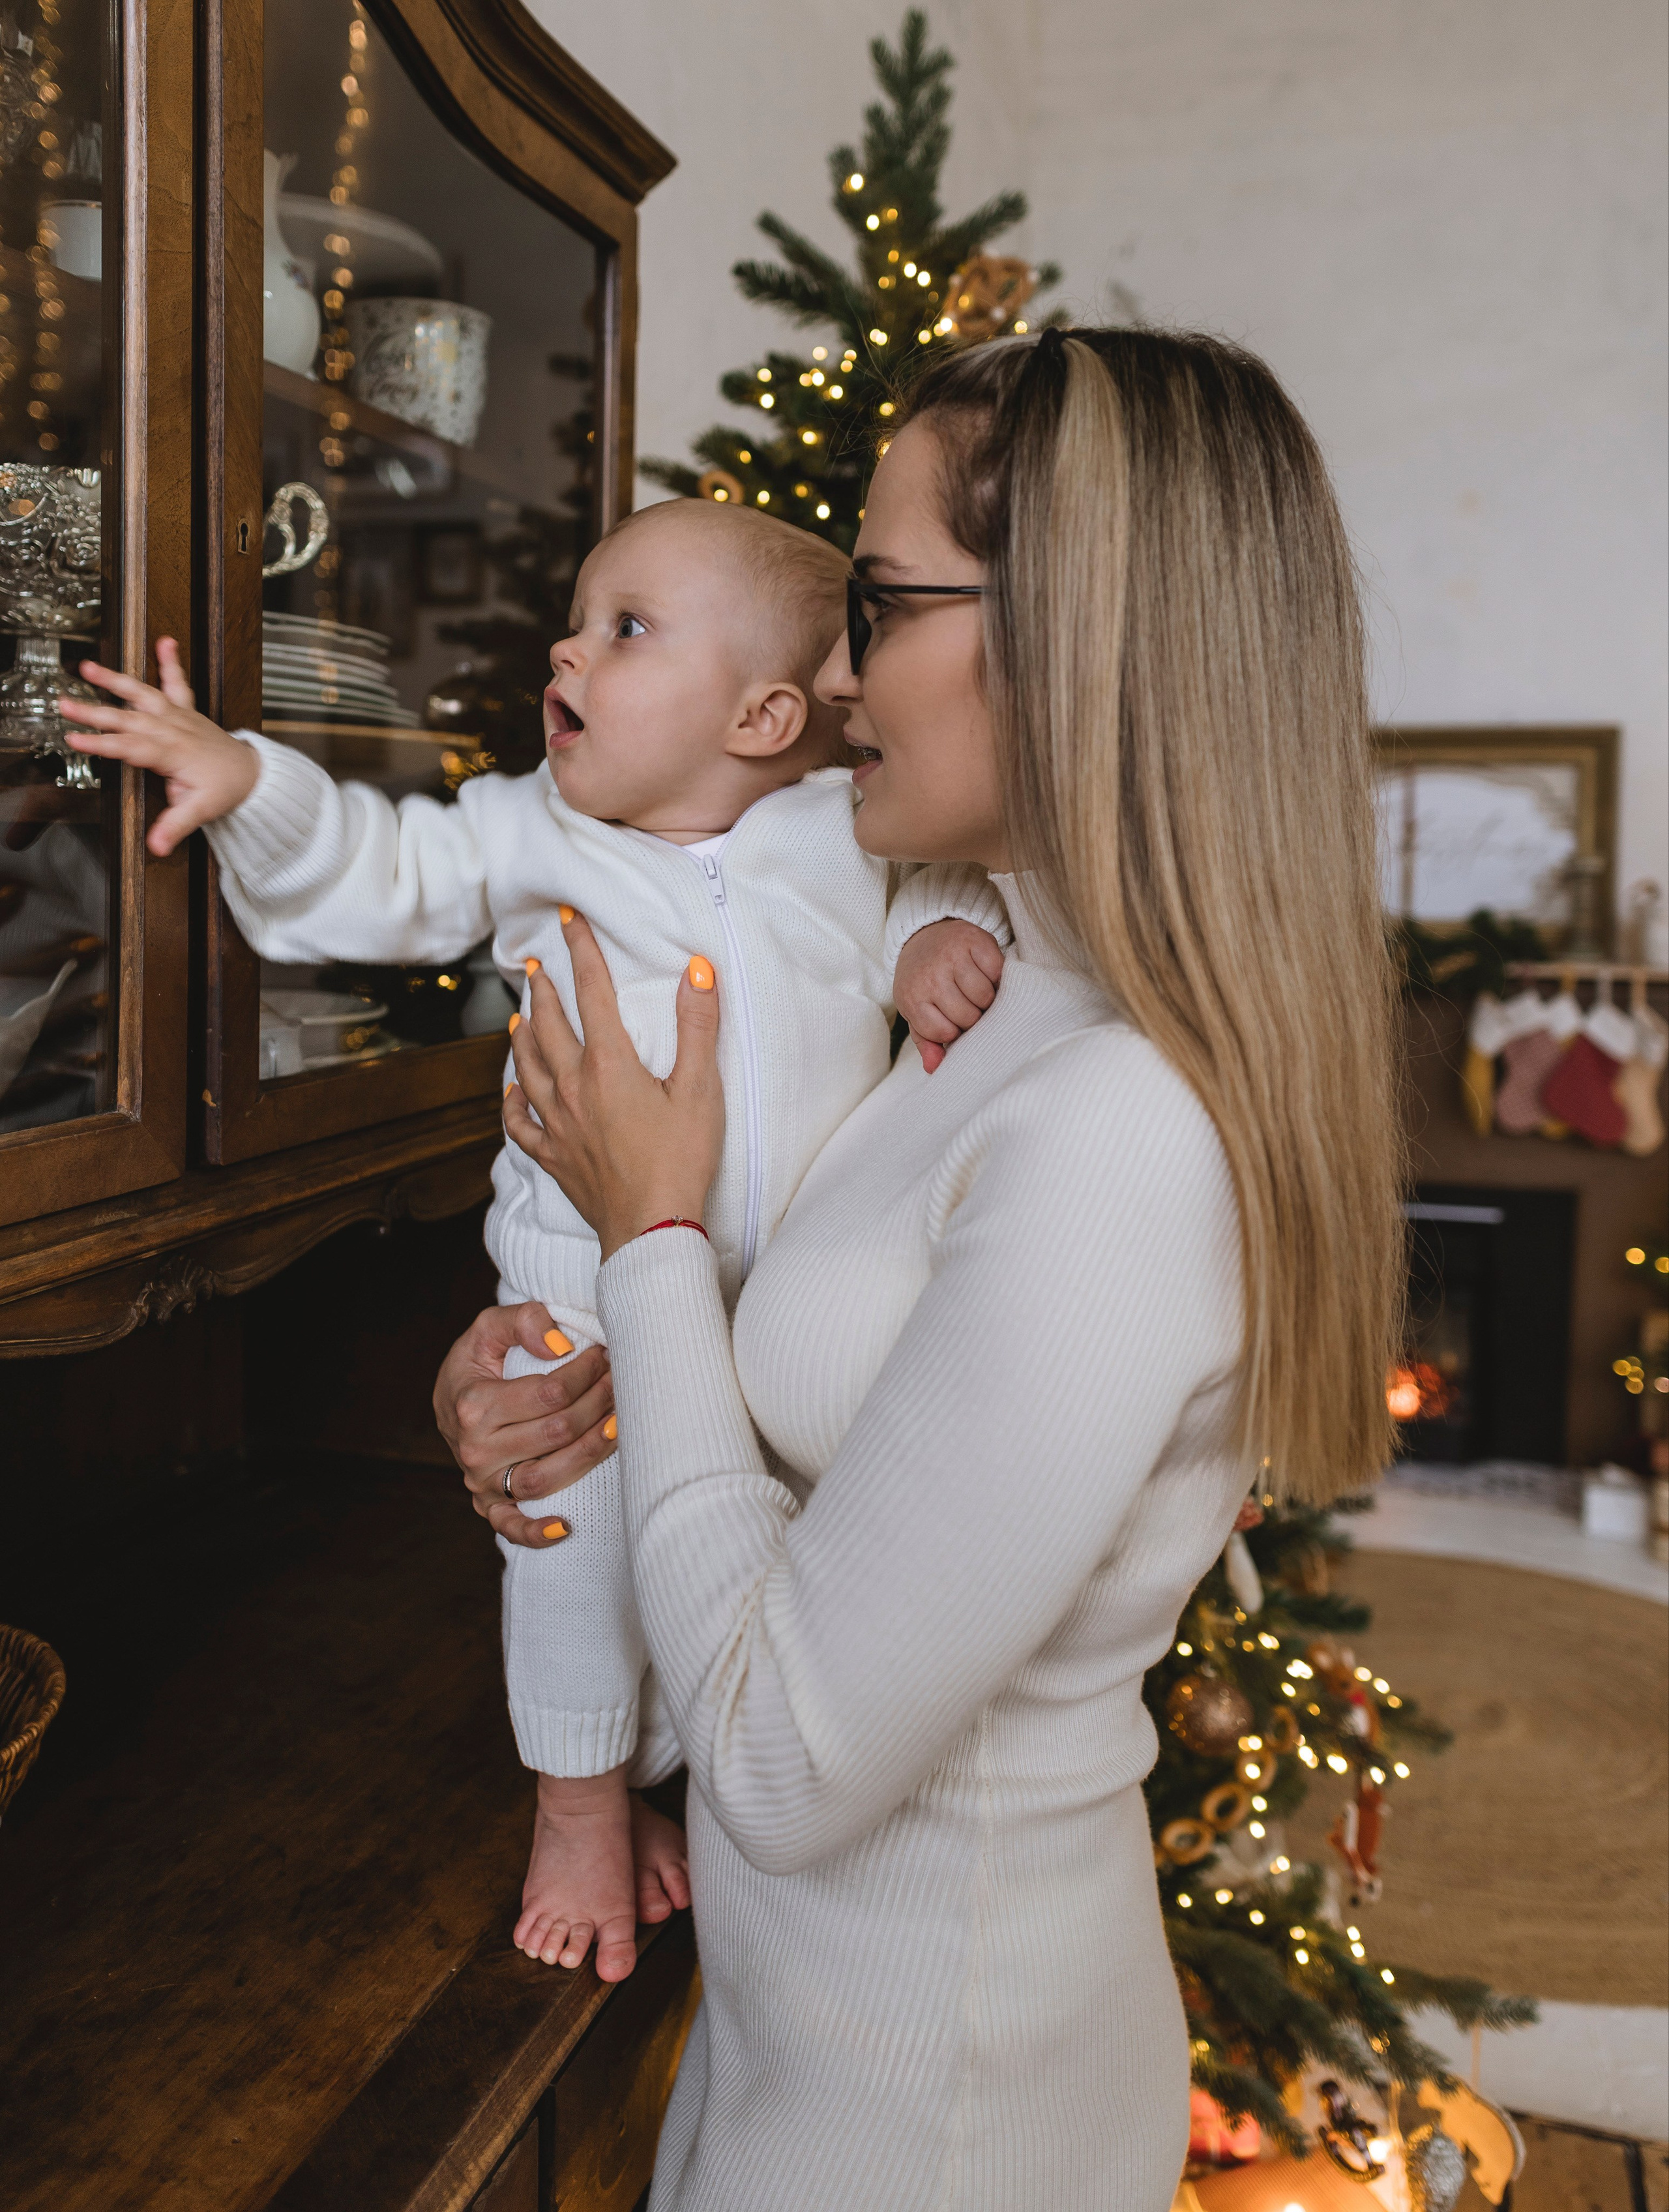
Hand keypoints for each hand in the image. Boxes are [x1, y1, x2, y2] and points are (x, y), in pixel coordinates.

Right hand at [58, 637, 258, 855]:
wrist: (250, 774)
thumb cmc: (224, 790)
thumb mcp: (201, 812)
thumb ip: (176, 825)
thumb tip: (158, 846)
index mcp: (172, 753)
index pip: (130, 747)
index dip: (102, 745)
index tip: (76, 741)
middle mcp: (173, 728)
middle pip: (128, 718)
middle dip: (95, 711)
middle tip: (66, 705)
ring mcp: (179, 715)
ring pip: (143, 694)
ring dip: (116, 679)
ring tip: (89, 665)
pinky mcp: (185, 709)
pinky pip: (178, 682)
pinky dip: (172, 661)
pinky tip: (166, 641)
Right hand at [434, 1299, 618, 1547]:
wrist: (451, 1397)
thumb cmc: (478, 1361)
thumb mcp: (489, 1327)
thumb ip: (523, 1321)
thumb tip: (561, 1345)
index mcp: (474, 1405)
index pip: (549, 1393)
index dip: (586, 1373)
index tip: (606, 1354)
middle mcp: (475, 1449)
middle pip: (557, 1432)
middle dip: (599, 1403)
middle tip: (621, 1381)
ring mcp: (482, 1482)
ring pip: (548, 1476)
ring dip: (592, 1452)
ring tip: (620, 1424)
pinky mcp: (489, 1504)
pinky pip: (510, 1527)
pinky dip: (536, 1532)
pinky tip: (566, 1527)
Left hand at [504, 912, 724, 1260]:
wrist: (651, 1230)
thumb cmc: (681, 1162)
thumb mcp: (701, 1089)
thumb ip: (697, 1026)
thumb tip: (696, 969)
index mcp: (610, 1065)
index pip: (591, 992)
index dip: (581, 951)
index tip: (568, 920)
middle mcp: (574, 1088)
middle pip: (549, 1026)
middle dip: (543, 990)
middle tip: (536, 966)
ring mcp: (558, 1123)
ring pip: (527, 1067)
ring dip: (521, 1036)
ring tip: (518, 1015)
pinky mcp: (554, 1156)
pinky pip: (520, 1123)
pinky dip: (510, 1102)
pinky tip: (509, 1091)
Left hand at [893, 918, 1003, 1072]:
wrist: (925, 935)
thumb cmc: (923, 980)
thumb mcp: (916, 1011)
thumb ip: (926, 1041)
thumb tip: (934, 1067)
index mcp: (912, 998)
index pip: (946, 1033)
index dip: (954, 1030)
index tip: (951, 1018)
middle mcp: (930, 976)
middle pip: (968, 1016)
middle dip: (972, 1015)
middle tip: (966, 1003)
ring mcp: (952, 956)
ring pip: (985, 997)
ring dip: (985, 997)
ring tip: (975, 989)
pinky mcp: (975, 940)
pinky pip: (997, 971)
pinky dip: (995, 975)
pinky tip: (984, 973)